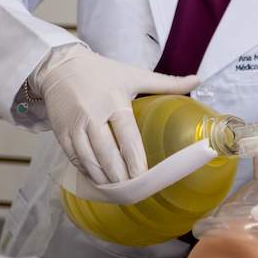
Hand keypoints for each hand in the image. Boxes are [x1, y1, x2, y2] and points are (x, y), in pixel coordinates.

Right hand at [32, 45, 198, 184]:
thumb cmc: (103, 72)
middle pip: (108, 153)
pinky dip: (87, 171)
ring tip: (118, 190)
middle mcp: (93, 116)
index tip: (144, 176)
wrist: (61, 66)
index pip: (127, 136)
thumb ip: (166, 82)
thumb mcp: (135, 75)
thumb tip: (197, 80)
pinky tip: (99, 180)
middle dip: (120, 175)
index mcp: (114, 102)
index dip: (135, 159)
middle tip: (133, 190)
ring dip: (104, 177)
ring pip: (89, 159)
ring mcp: (75, 126)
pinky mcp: (61, 133)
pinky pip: (74, 158)